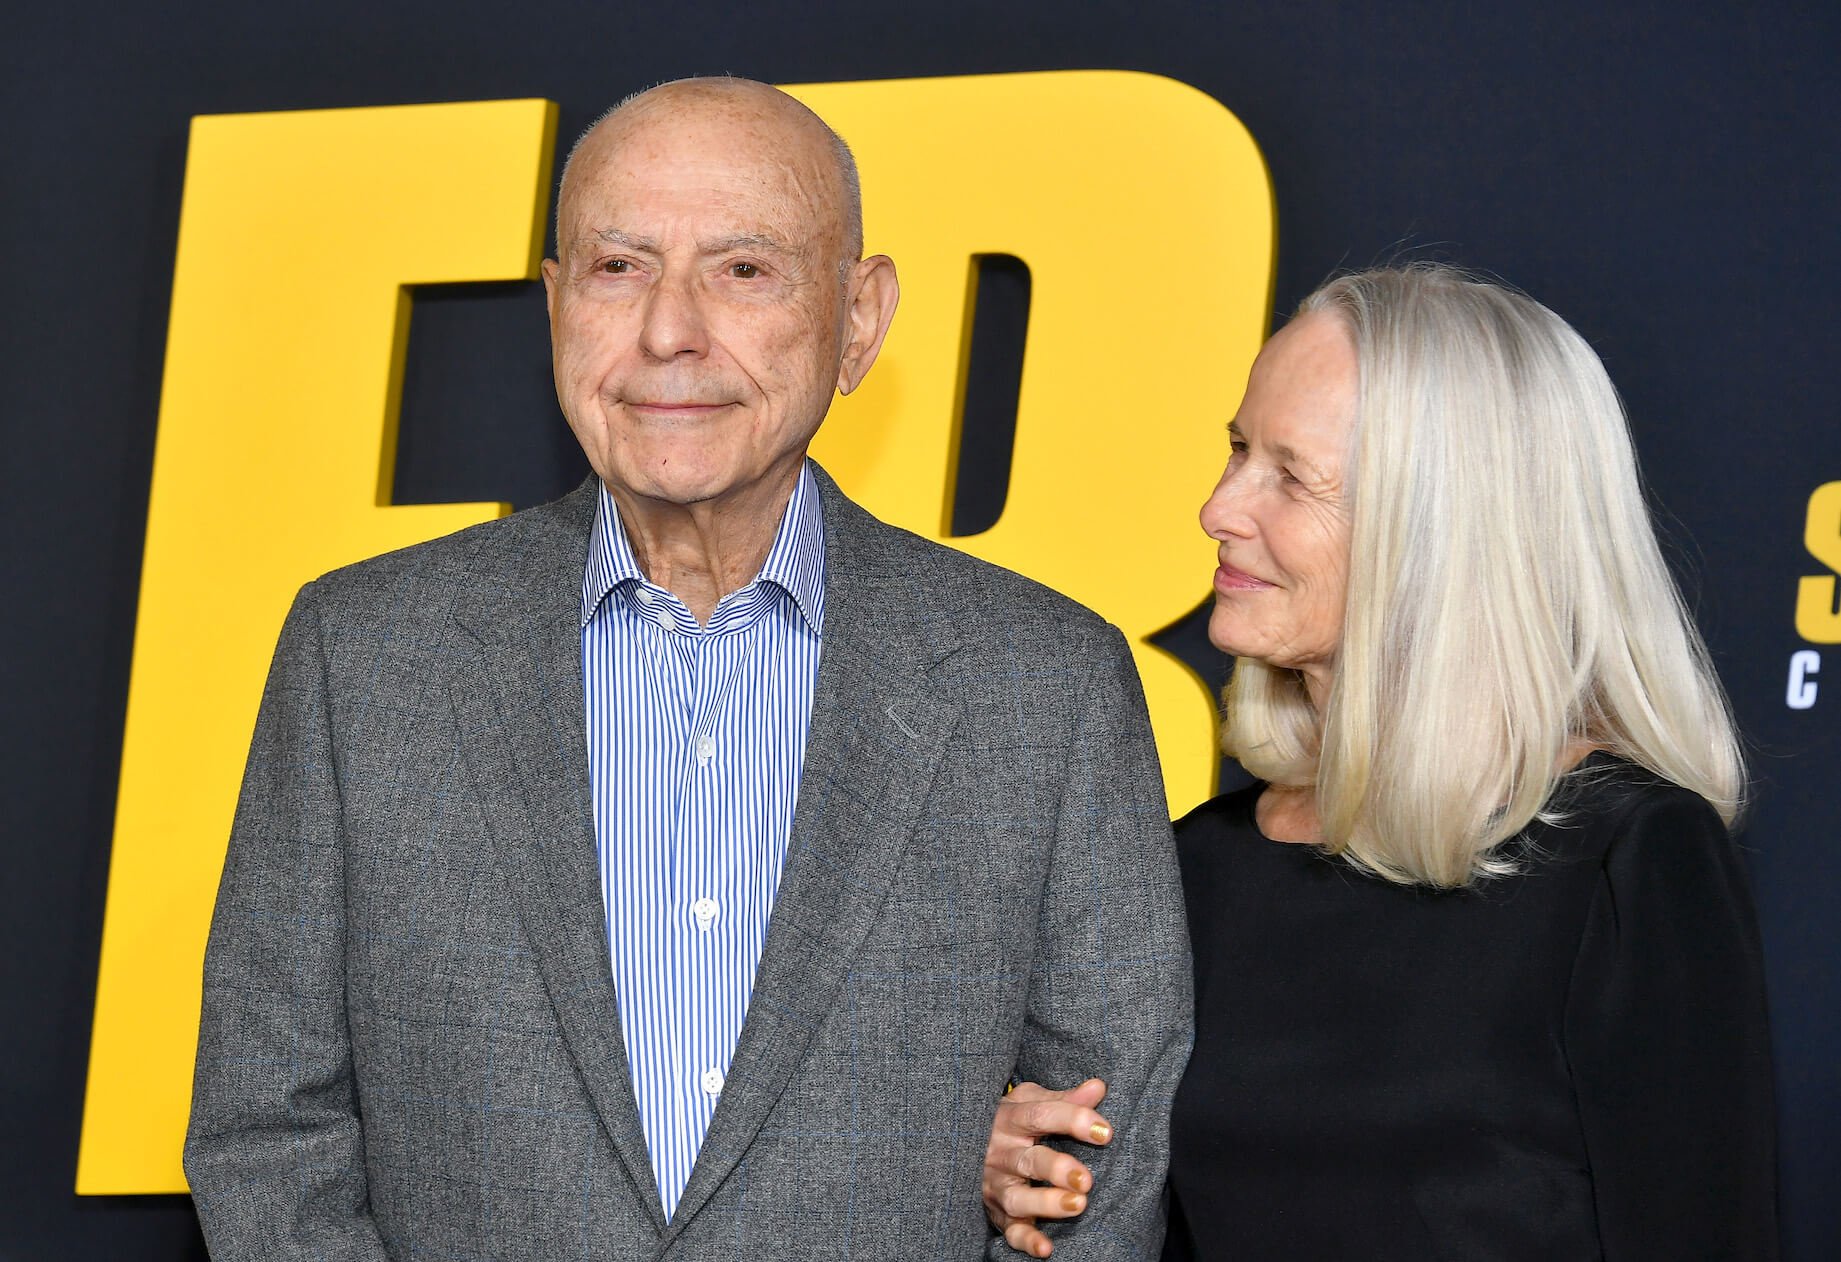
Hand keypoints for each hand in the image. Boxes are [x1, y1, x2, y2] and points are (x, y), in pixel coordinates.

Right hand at [983, 1078, 1112, 1256]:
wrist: (958, 1139)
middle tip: (1086, 1180)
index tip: (1105, 1131)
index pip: (1041, 1115)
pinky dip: (1026, 1240)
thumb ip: (1064, 1099)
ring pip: (1017, 1197)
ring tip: (1077, 1205)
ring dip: (1046, 1203)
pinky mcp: (995, 1212)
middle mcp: (1001, 1152)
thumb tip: (1099, 1087)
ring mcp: (995, 1184)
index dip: (1074, 1121)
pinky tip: (1046, 1249)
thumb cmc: (1008, 1119)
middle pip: (1028, 1160)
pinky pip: (1009, 1230)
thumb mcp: (1030, 1101)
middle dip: (1057, 1169)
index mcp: (1011, 1118)